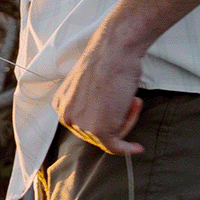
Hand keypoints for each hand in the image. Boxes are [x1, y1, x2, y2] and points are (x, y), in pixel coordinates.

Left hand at [53, 29, 146, 155]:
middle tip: (132, 101)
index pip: (84, 124)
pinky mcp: (98, 129)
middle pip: (96, 134)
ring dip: (127, 122)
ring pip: (108, 138)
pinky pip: (115, 147)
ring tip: (134, 100)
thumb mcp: (90, 86)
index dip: (107, 116)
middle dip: (118, 119)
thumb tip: (102, 116)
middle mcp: (66, 116)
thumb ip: (90, 103)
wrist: (116, 49)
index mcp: (61, 104)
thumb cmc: (109, 61)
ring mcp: (81, 124)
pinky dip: (127, 149)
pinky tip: (138, 148)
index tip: (121, 107)